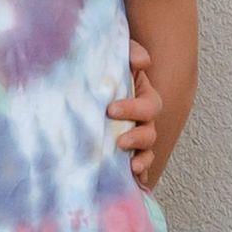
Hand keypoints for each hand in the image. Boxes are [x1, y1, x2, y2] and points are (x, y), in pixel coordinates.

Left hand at [108, 38, 162, 184]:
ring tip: (131, 165)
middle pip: (149, 131)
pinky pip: (139, 165)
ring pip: (146, 150)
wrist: (81, 82)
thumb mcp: (114, 55)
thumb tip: (141, 62)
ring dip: (141, 158)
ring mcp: (134, 136)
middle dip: (137, 137)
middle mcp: (140, 118)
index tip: (110, 109)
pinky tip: (134, 180)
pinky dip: (140, 174)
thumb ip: (130, 52)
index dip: (134, 109)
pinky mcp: (124, 151)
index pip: (148, 105)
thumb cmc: (101, 67)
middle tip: (118, 140)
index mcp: (141, 95)